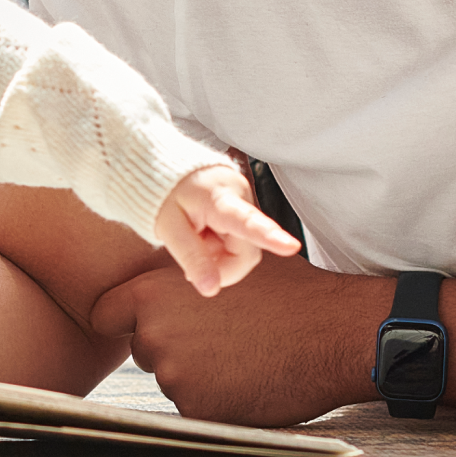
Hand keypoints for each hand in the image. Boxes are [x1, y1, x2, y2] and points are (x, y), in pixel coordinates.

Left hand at [92, 249, 382, 425]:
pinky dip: (217, 401)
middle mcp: (155, 334)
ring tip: (242, 356)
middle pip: (143, 349)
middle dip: (171, 347)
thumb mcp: (230, 262)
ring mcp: (175, 376)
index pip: (105, 315)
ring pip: (171, 379)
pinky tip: (249, 381)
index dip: (123, 321)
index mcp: (154, 293)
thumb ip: (187, 269)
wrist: (334, 334)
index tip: (140, 326)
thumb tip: (169, 259)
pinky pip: (195, 408)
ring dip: (197, 375)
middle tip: (220, 339)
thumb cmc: (291, 293)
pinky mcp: (199, 410)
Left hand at [151, 164, 300, 295]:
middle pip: (246, 251)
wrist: (165, 167)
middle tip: (191, 257)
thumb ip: (192, 258)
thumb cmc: (164, 194)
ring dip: (219, 255)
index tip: (291, 247)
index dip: (270, 237)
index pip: (246, 221)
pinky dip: (221, 246)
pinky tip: (206, 234)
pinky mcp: (246, 205)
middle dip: (220, 264)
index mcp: (218, 198)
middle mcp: (241, 195)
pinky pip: (241, 240)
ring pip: (244, 249)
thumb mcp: (169, 228)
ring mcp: (246, 200)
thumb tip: (211, 289)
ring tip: (197, 237)